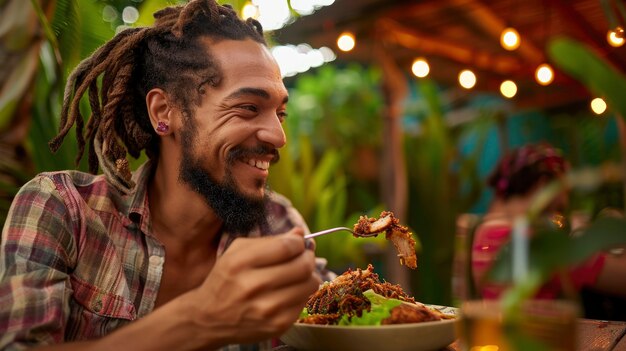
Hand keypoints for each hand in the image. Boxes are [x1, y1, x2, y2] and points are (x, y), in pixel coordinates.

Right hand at [186, 227, 321, 347]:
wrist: (209, 319)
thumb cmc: (226, 280)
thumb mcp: (237, 253)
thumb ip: (269, 241)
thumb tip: (300, 233)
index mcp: (241, 263)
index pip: (287, 247)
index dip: (299, 242)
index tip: (298, 243)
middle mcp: (253, 286)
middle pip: (303, 266)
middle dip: (308, 257)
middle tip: (303, 256)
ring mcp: (267, 309)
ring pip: (310, 284)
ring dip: (309, 275)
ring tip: (298, 274)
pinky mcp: (277, 325)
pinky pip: (305, 302)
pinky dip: (301, 294)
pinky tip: (289, 292)